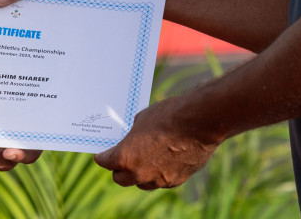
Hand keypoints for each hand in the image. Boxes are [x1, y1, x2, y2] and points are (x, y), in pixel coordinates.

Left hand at [93, 97, 217, 189]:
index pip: (106, 163)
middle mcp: (140, 173)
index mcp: (126, 157)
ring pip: (142, 183)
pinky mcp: (176, 181)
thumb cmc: (168, 116)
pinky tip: (161, 162)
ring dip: (138, 175)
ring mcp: (159, 180)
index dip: (102, 158)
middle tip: (119, 161)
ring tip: (142, 162)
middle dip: (118, 170)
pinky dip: (157, 174)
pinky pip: (160, 181)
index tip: (101, 156)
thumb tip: (134, 137)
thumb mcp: (142, 118)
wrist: (198, 123)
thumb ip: (134, 134)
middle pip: (121, 179)